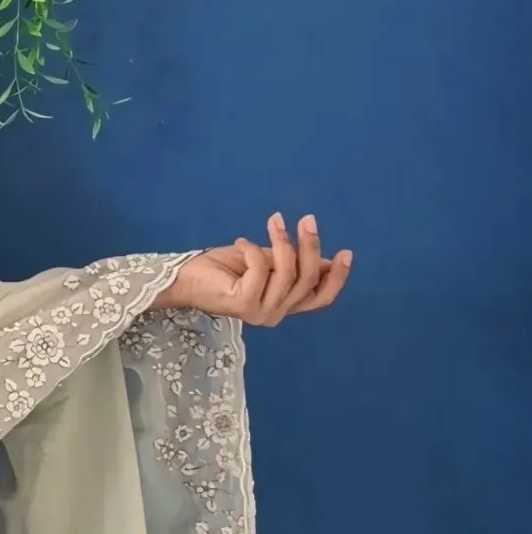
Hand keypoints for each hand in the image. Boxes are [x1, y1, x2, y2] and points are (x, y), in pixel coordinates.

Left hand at [154, 213, 352, 323]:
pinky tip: (241, 242)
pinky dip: (253, 249)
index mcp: (284, 304)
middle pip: (308, 280)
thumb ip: (293, 262)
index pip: (320, 298)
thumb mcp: (268, 260)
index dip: (337, 277)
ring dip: (282, 242)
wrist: (187, 276)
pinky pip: (261, 269)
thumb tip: (324, 259)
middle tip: (306, 219)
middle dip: (311, 246)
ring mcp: (260, 312)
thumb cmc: (225, 267)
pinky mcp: (244, 304)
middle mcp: (275, 313)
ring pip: (288, 274)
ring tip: (273, 222)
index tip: (345, 251)